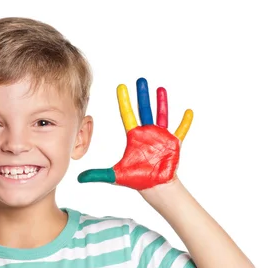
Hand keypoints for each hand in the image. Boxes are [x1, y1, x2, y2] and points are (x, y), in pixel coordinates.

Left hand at [78, 78, 192, 190]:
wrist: (154, 187)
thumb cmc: (137, 179)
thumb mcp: (115, 176)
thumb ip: (97, 175)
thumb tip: (78, 178)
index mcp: (135, 136)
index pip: (127, 114)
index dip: (125, 101)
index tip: (121, 86)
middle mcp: (148, 133)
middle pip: (144, 110)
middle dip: (142, 95)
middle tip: (140, 80)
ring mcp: (161, 136)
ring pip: (161, 115)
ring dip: (161, 102)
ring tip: (160, 88)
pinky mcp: (173, 143)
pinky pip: (181, 130)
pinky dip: (185, 122)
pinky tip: (189, 111)